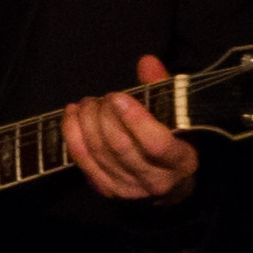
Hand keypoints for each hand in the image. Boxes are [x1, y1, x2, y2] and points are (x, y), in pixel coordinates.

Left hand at [66, 55, 200, 205]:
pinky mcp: (106, 189)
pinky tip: (72, 114)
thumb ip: (164, 88)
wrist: (169, 184)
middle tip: (102, 98)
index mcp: (181, 161)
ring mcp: (128, 188)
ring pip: (99, 152)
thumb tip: (147, 62)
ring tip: (88, 103)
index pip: (156, 144)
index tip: (117, 97)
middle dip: (104, 116)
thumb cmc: (176, 142)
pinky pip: (82, 160)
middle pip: (121, 146)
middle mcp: (155, 181)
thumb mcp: (178, 116)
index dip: (134, 119)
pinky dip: (73, 133)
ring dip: (87, 122)